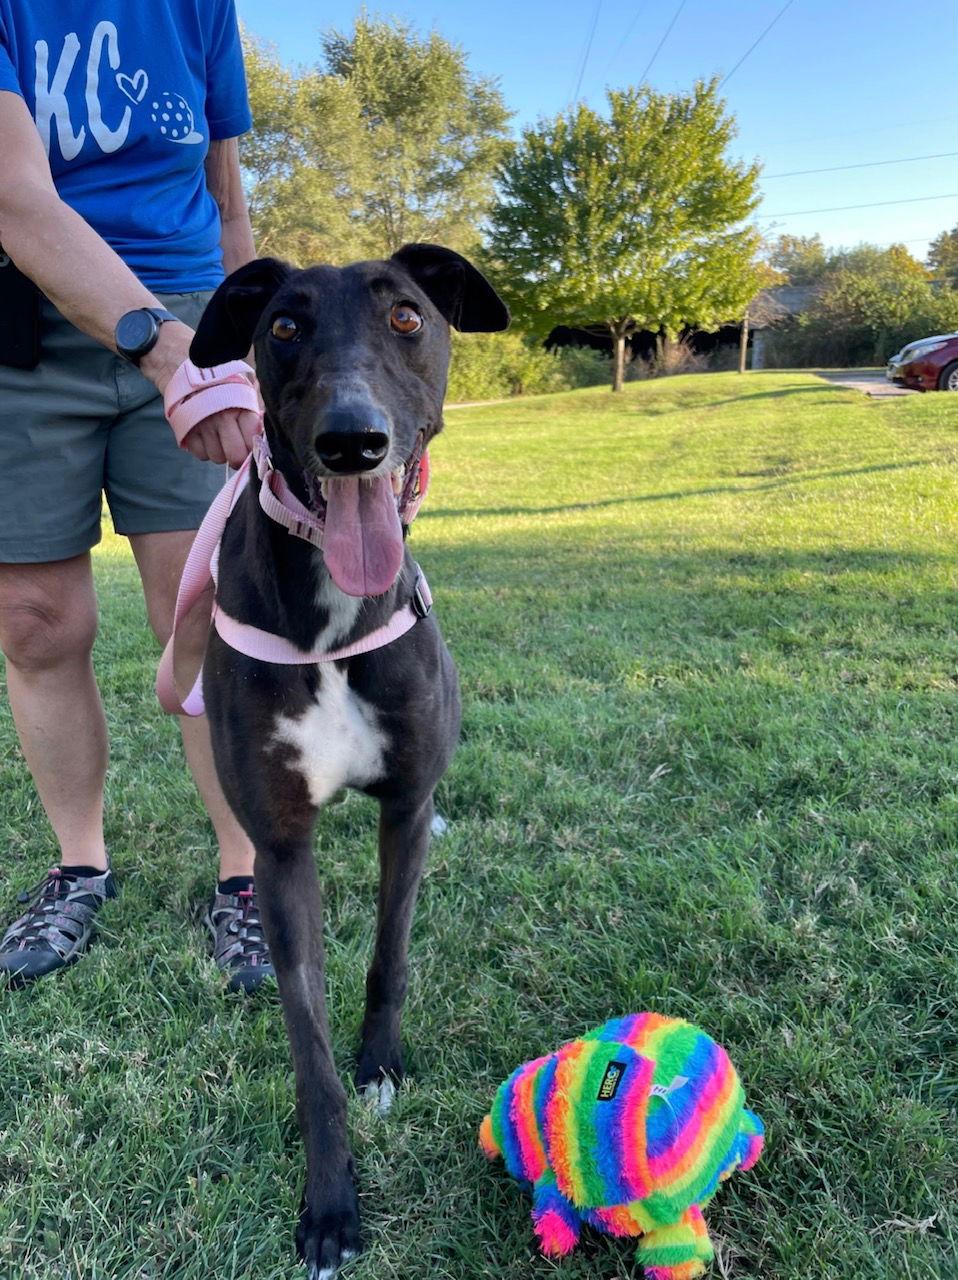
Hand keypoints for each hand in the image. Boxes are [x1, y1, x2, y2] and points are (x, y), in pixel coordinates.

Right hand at [141, 320, 261, 466]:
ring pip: (217, 458)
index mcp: (240, 406)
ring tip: (219, 437)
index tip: (252, 444)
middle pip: (235, 456)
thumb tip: (266, 431)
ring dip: (220, 452)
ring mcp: (201, 425)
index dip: (254, 447)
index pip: (253, 442)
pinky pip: (200, 455)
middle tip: (237, 448)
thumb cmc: (218, 375)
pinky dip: (204, 449)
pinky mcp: (184, 430)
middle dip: (238, 456)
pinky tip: (205, 436)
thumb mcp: (244, 384)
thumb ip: (257, 407)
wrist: (180, 361)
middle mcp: (221, 418)